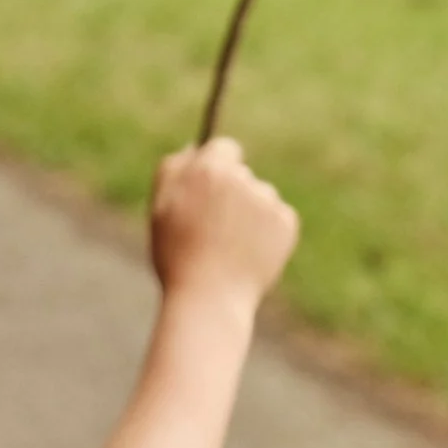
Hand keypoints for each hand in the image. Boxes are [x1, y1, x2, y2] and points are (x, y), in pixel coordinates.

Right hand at [149, 138, 297, 311]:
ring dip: (249, 214)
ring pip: (260, 197)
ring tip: (229, 248)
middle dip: (231, 193)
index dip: (216, 167)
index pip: (224, 148)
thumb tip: (194, 148)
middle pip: (241, 174)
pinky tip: (249, 254)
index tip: (211, 189)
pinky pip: (277, 218)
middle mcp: (241, 178)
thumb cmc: (177, 256)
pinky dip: (267, 232)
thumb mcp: (160, 209)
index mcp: (208, 170)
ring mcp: (267, 200)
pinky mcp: (286, 222)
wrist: (210, 299)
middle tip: (214, 228)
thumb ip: (173, 169)